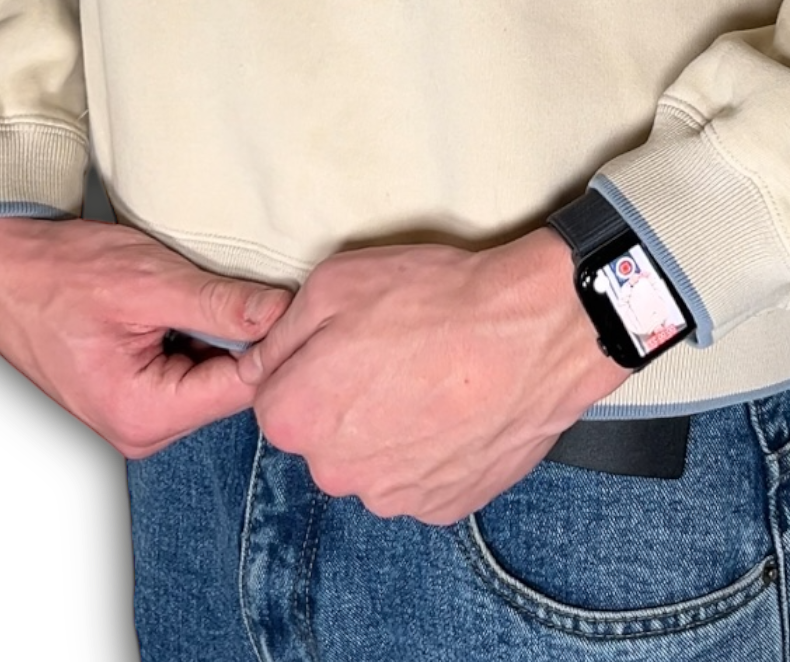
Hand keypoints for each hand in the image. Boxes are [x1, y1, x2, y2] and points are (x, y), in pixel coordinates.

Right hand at [0, 216, 293, 457]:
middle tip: (250, 286)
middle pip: (228, 388)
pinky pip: (184, 373)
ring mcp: (133, 420)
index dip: (273, 340)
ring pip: (209, 379)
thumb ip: (219, 303)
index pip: (242, 388)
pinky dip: (193, 338)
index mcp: (143, 415)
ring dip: (217, 336)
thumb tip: (283, 312)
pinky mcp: (130, 399)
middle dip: (245, 338)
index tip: (291, 298)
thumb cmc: (60, 273)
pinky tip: (182, 306)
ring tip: (204, 291)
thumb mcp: (147, 280)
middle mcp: (139, 432)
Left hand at [234, 226, 631, 524]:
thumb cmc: (435, 298)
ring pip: (371, 462)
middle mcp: (336, 471)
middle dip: (345, 402)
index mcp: (298, 416)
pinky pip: (419, 479)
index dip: (309, 364)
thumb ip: (281, 332)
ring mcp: (392, 498)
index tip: (345, 343)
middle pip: (322, 437)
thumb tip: (258, 363)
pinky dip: (432, 449)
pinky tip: (457, 408)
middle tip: (394, 355)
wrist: (532, 332)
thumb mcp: (335, 282)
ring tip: (433, 379)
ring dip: (389, 430)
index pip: (275, 400)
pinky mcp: (442, 507)